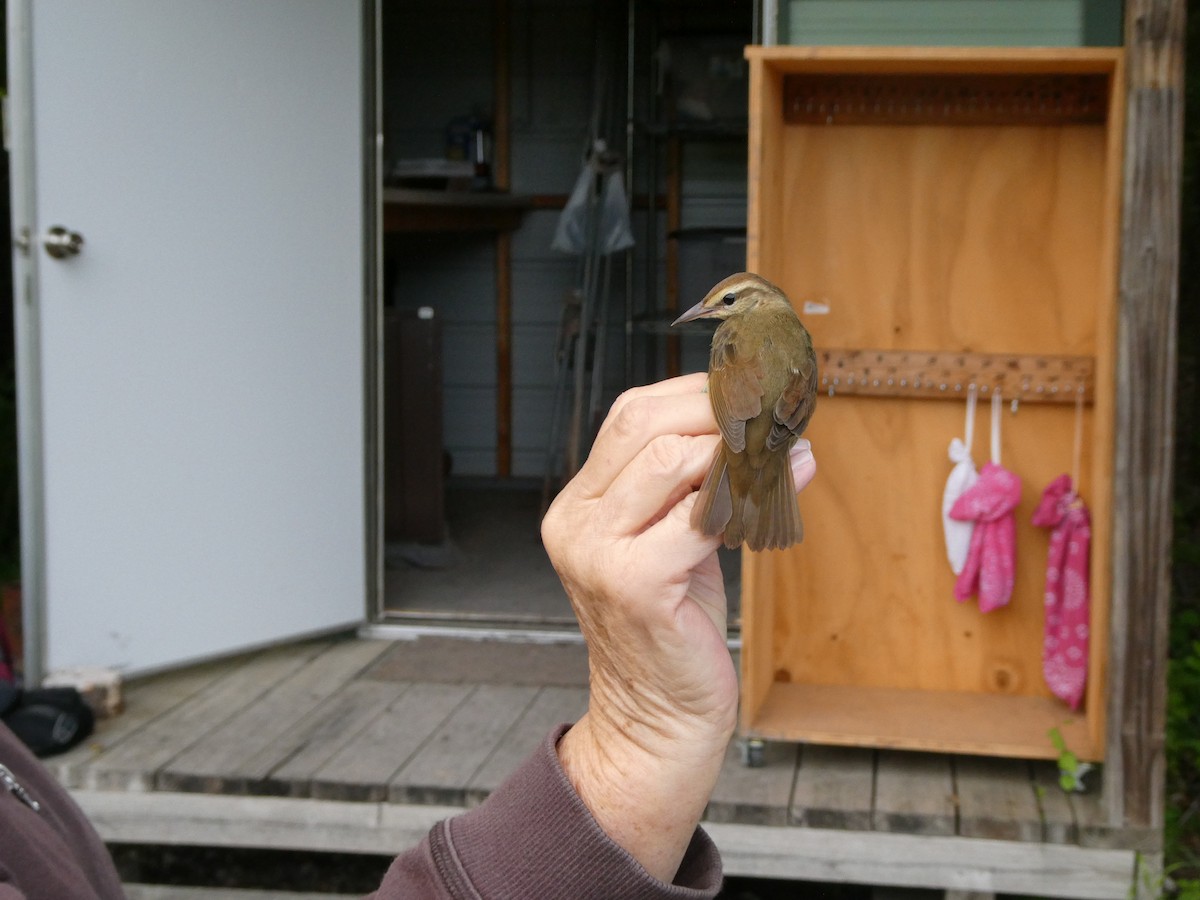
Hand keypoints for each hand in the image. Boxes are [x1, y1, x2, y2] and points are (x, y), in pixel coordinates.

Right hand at [541, 373, 815, 881]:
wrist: (655, 718)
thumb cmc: (672, 627)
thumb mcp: (671, 541)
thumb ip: (698, 486)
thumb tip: (769, 429)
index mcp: (578, 505)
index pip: (629, 414)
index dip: (694, 391)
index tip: (752, 388)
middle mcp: (575, 521)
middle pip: (644, 422)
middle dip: (718, 406)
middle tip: (775, 408)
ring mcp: (596, 552)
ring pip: (673, 459)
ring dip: (740, 447)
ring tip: (784, 447)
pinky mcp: (633, 584)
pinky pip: (701, 517)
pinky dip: (752, 494)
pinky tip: (788, 483)